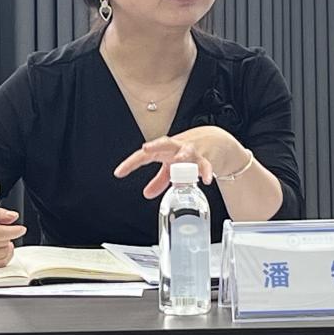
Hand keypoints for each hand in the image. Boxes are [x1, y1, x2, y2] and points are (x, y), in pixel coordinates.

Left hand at [113, 125, 246, 198]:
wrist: (214, 141)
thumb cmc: (188, 152)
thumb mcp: (171, 165)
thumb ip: (160, 179)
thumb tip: (146, 193)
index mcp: (164, 150)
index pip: (144, 155)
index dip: (131, 163)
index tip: (119, 172)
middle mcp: (176, 148)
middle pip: (164, 142)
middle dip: (155, 145)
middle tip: (146, 148)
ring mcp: (192, 152)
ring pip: (186, 151)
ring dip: (183, 156)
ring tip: (179, 162)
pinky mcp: (206, 159)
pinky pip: (206, 166)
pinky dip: (206, 173)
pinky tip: (206, 181)